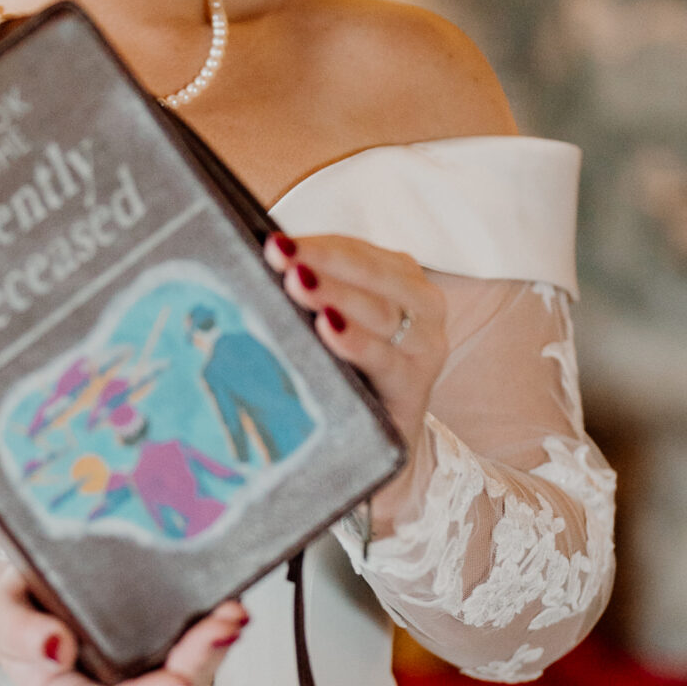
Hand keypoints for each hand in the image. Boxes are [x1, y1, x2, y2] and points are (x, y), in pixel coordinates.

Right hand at [0, 570, 248, 685]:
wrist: (31, 582)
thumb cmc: (17, 610)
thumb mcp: (0, 615)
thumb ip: (17, 633)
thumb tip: (55, 647)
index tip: (175, 680)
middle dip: (198, 664)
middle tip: (220, 628)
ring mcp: (141, 675)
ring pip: (189, 674)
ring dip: (214, 647)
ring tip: (231, 612)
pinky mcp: (163, 650)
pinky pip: (195, 648)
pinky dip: (213, 628)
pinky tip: (228, 604)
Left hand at [263, 231, 446, 488]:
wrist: (383, 443)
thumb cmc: (352, 373)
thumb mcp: (336, 323)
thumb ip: (314, 290)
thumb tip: (260, 258)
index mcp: (402, 278)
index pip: (358, 251)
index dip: (318, 244)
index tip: (275, 241)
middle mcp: (423, 304)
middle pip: (372, 274)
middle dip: (324, 262)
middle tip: (280, 255)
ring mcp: (425, 346)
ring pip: (380, 312)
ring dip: (336, 295)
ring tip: (297, 284)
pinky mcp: (417, 386)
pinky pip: (386, 360)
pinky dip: (357, 342)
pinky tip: (328, 328)